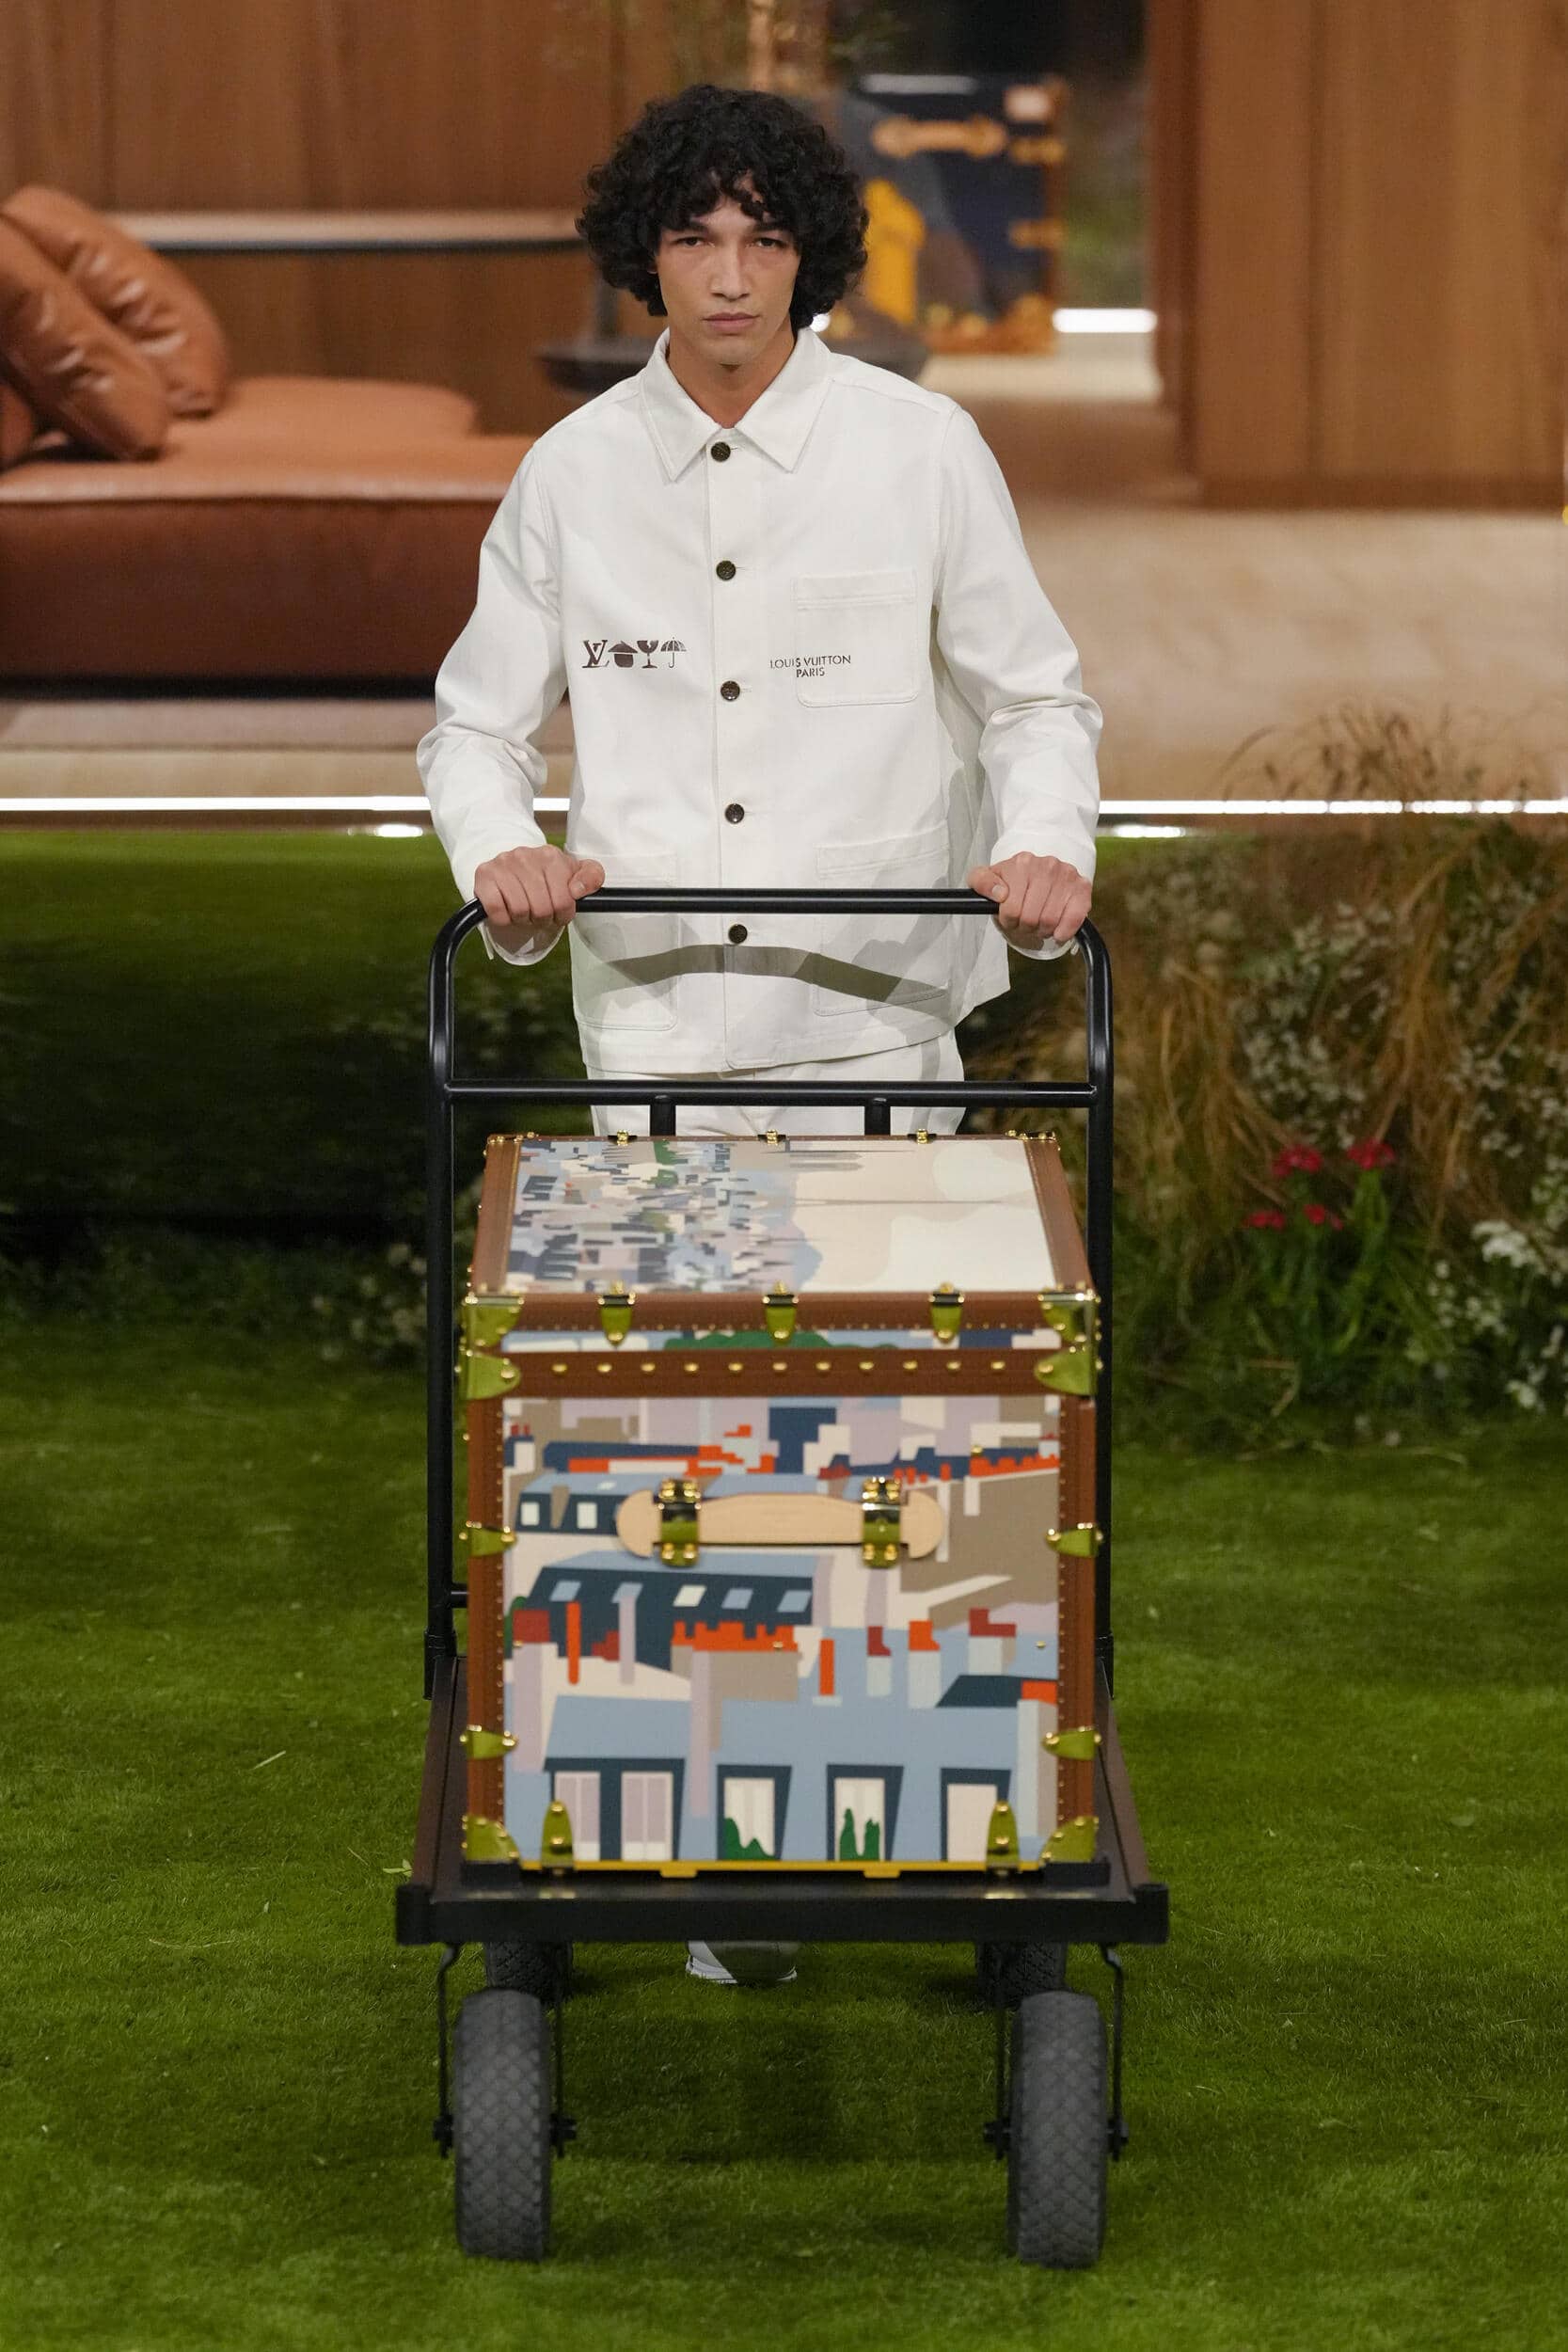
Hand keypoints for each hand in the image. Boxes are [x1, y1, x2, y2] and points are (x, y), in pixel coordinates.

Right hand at [473, 846, 605, 942]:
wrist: (512, 870)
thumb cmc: (545, 878)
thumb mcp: (573, 874)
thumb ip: (592, 876)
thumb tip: (577, 890)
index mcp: (550, 855)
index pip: (564, 901)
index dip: (563, 915)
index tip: (558, 911)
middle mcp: (525, 855)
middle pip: (542, 909)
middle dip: (543, 918)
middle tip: (539, 913)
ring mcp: (502, 863)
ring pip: (520, 911)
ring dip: (523, 919)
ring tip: (524, 910)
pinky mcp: (484, 875)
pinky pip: (497, 911)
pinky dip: (503, 919)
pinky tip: (507, 909)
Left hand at [968, 853, 1090, 949]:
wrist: (1038, 872)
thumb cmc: (1013, 880)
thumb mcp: (988, 878)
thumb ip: (981, 882)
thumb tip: (999, 894)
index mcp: (1022, 863)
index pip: (1011, 909)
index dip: (1008, 920)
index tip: (1010, 916)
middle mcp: (1047, 865)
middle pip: (1031, 918)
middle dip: (1025, 926)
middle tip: (1026, 921)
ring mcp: (1067, 875)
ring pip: (1050, 922)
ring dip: (1042, 930)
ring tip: (1039, 922)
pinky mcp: (1082, 887)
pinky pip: (1074, 919)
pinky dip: (1063, 931)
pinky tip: (1057, 930)